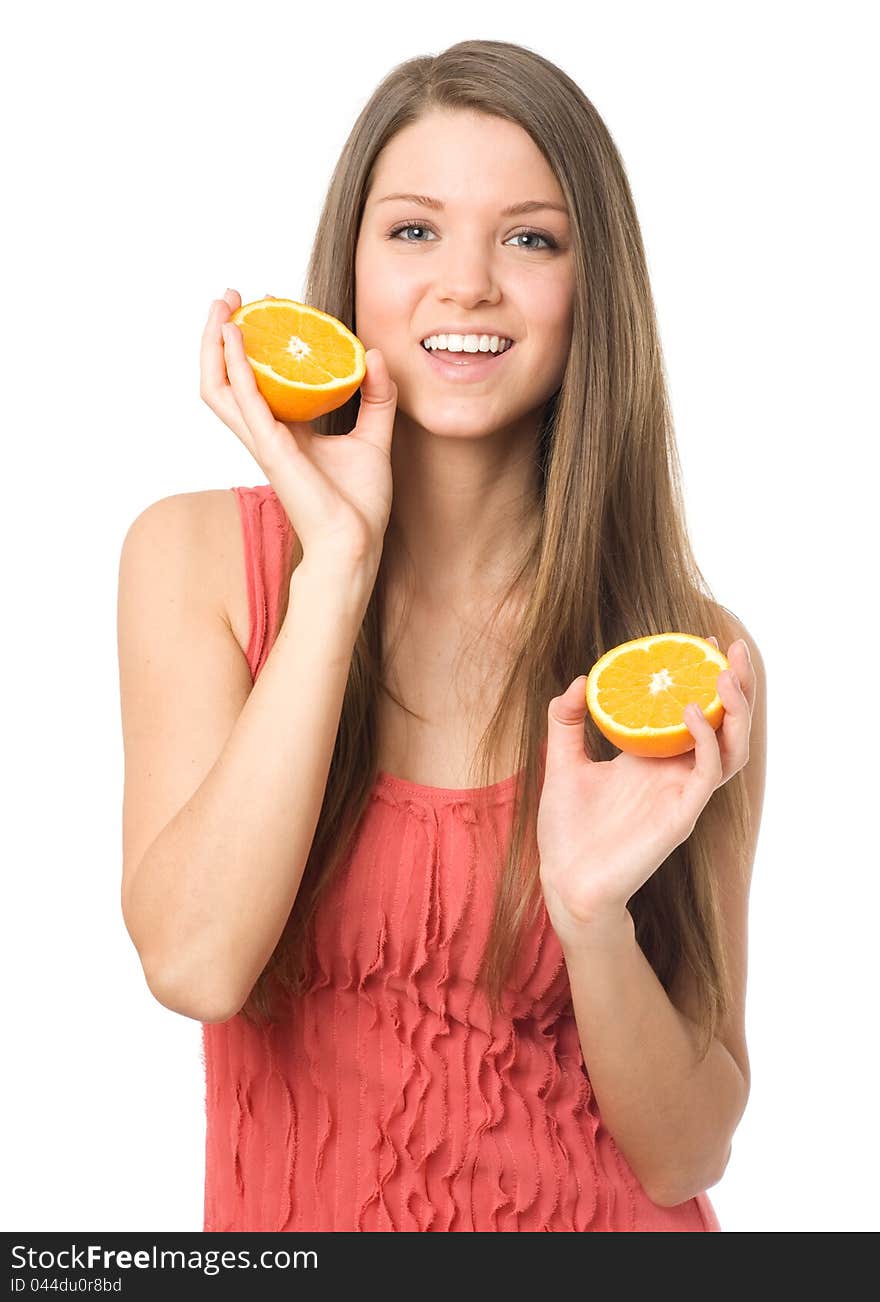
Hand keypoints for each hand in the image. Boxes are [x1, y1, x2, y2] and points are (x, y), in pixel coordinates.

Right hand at [200, 288, 397, 566]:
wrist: (356, 543)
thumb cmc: (360, 504)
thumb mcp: (374, 438)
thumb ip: (376, 397)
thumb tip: (374, 355)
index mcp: (286, 431)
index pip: (259, 379)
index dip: (257, 344)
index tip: (268, 308)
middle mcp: (266, 433)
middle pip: (226, 378)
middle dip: (221, 336)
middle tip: (230, 298)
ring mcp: (263, 441)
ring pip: (219, 387)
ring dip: (215, 344)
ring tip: (222, 307)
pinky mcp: (270, 449)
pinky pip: (245, 400)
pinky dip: (236, 367)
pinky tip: (235, 337)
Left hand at [536, 636, 754, 946]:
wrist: (565, 881)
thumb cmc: (566, 829)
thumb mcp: (562, 762)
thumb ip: (566, 721)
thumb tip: (580, 679)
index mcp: (654, 759)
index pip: (694, 712)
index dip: (703, 678)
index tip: (700, 641)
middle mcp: (676, 773)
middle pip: (725, 724)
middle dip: (736, 685)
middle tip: (729, 647)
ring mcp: (684, 794)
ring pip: (732, 748)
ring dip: (735, 709)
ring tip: (723, 673)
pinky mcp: (682, 815)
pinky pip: (708, 773)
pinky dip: (706, 740)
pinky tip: (689, 712)